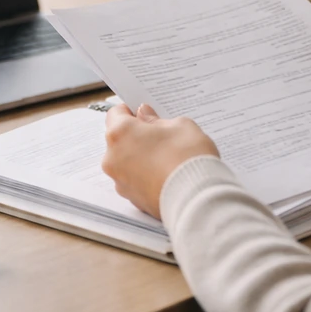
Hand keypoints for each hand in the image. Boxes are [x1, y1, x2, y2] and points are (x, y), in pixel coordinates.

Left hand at [102, 104, 219, 218]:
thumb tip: (146, 116)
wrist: (197, 198)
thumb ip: (156, 119)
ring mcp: (120, 181)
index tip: (145, 113)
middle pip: (119, 140)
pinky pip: (135, 181)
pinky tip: (166, 175)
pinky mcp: (132, 200)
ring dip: (140, 157)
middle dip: (136, 136)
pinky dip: (146, 177)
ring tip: (167, 158)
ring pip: (127, 162)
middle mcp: (113, 158)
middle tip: (161, 136)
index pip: (115, 113)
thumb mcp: (179, 125)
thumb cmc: (188, 158)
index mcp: (120, 133)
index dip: (131, 111)